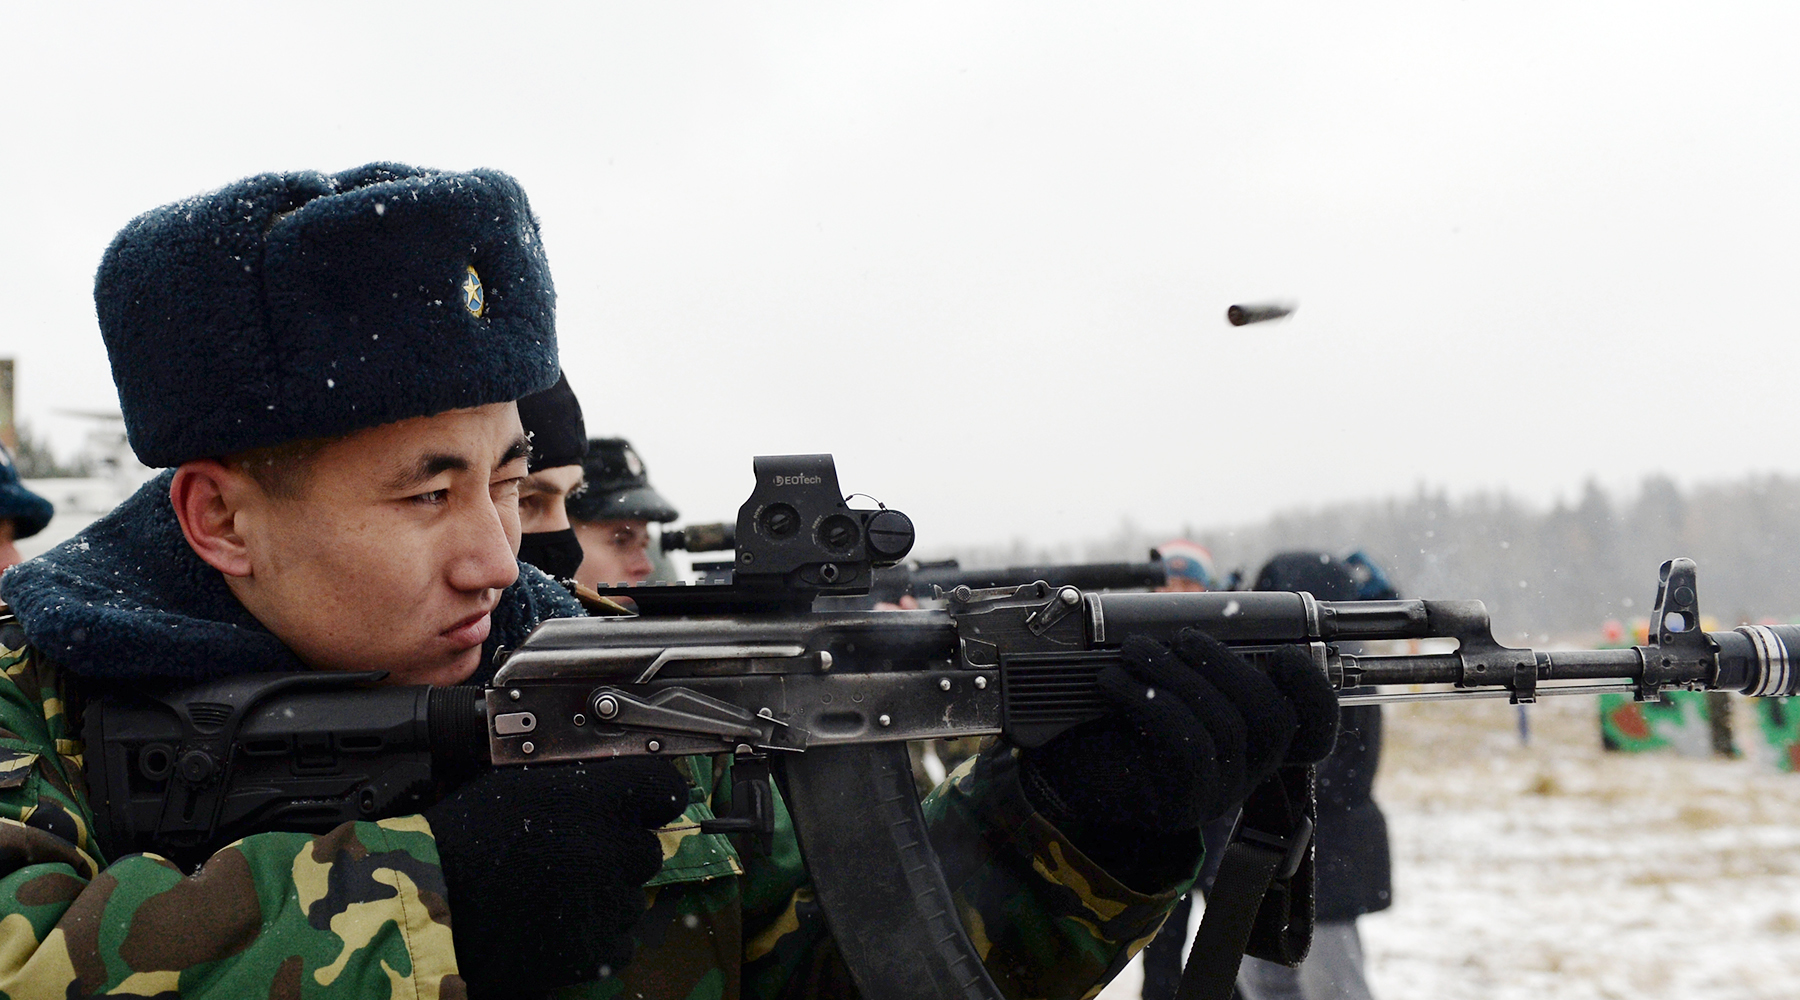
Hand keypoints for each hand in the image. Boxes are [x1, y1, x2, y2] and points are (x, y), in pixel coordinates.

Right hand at [426, 758, 687, 996]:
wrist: (430, 905)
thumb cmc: (464, 838)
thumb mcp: (521, 785)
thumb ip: (577, 781)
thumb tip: (608, 782)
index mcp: (598, 797)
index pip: (662, 788)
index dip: (652, 798)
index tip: (642, 806)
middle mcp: (613, 846)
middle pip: (645, 849)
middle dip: (618, 854)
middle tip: (575, 859)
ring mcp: (608, 901)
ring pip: (630, 898)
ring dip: (604, 896)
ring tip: (554, 895)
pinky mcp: (595, 948)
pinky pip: (618, 941)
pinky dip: (594, 936)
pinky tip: (555, 926)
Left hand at [1022, 629, 1336, 835]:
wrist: (1062, 773)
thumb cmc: (1117, 721)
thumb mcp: (1166, 686)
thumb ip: (1197, 664)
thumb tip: (1205, 619)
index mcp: (1252, 743)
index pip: (1314, 732)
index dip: (1315, 691)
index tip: (1287, 653)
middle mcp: (1247, 773)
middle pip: (1275, 719)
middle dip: (1229, 665)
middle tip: (1183, 638)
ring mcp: (1218, 793)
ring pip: (1224, 726)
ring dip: (1175, 674)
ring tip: (1134, 650)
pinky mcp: (1181, 802)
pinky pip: (1186, 744)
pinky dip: (1150, 701)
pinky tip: (1115, 682)